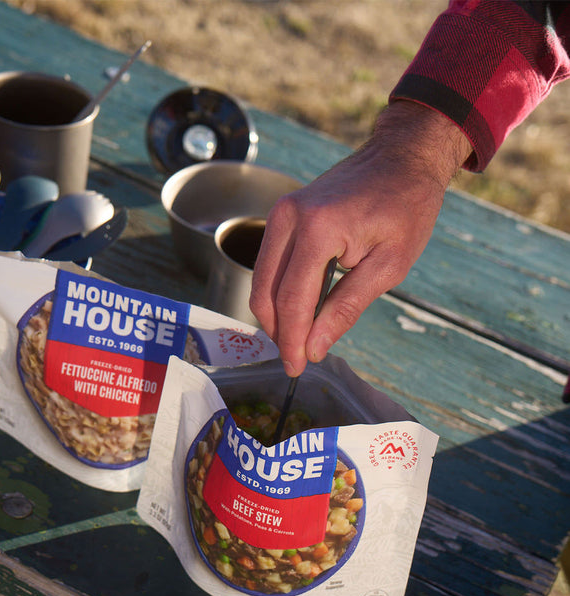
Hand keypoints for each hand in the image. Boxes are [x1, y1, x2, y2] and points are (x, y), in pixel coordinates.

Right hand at [249, 101, 470, 376]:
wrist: (402, 157)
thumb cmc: (406, 208)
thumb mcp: (389, 265)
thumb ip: (346, 307)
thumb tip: (315, 346)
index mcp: (318, 230)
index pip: (292, 300)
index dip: (292, 340)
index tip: (297, 368)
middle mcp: (288, 218)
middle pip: (266, 291)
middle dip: (279, 331)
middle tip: (297, 359)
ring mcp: (281, 212)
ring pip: (261, 278)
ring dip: (275, 313)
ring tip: (299, 338)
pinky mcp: (282, 213)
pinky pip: (270, 261)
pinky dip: (279, 290)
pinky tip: (300, 309)